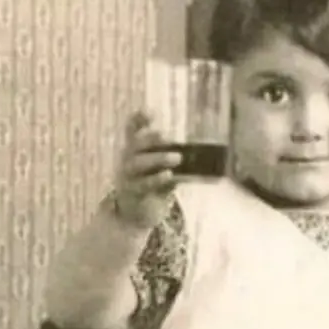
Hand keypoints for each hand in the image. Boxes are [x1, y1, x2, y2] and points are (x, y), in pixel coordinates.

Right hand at [110, 111, 180, 228]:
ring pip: (138, 163)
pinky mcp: (133, 193)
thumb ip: (174, 163)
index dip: (138, 120)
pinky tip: (169, 175)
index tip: (150, 111)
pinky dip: (156, 179)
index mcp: (135, 151)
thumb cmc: (152, 189)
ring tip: (177, 157)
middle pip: (135, 145)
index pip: (132, 131)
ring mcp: (128, 176)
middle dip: (150, 139)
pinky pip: (144, 184)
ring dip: (158, 158)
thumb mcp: (163, 172)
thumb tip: (200, 157)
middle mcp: (128, 160)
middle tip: (168, 137)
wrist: (134, 216)